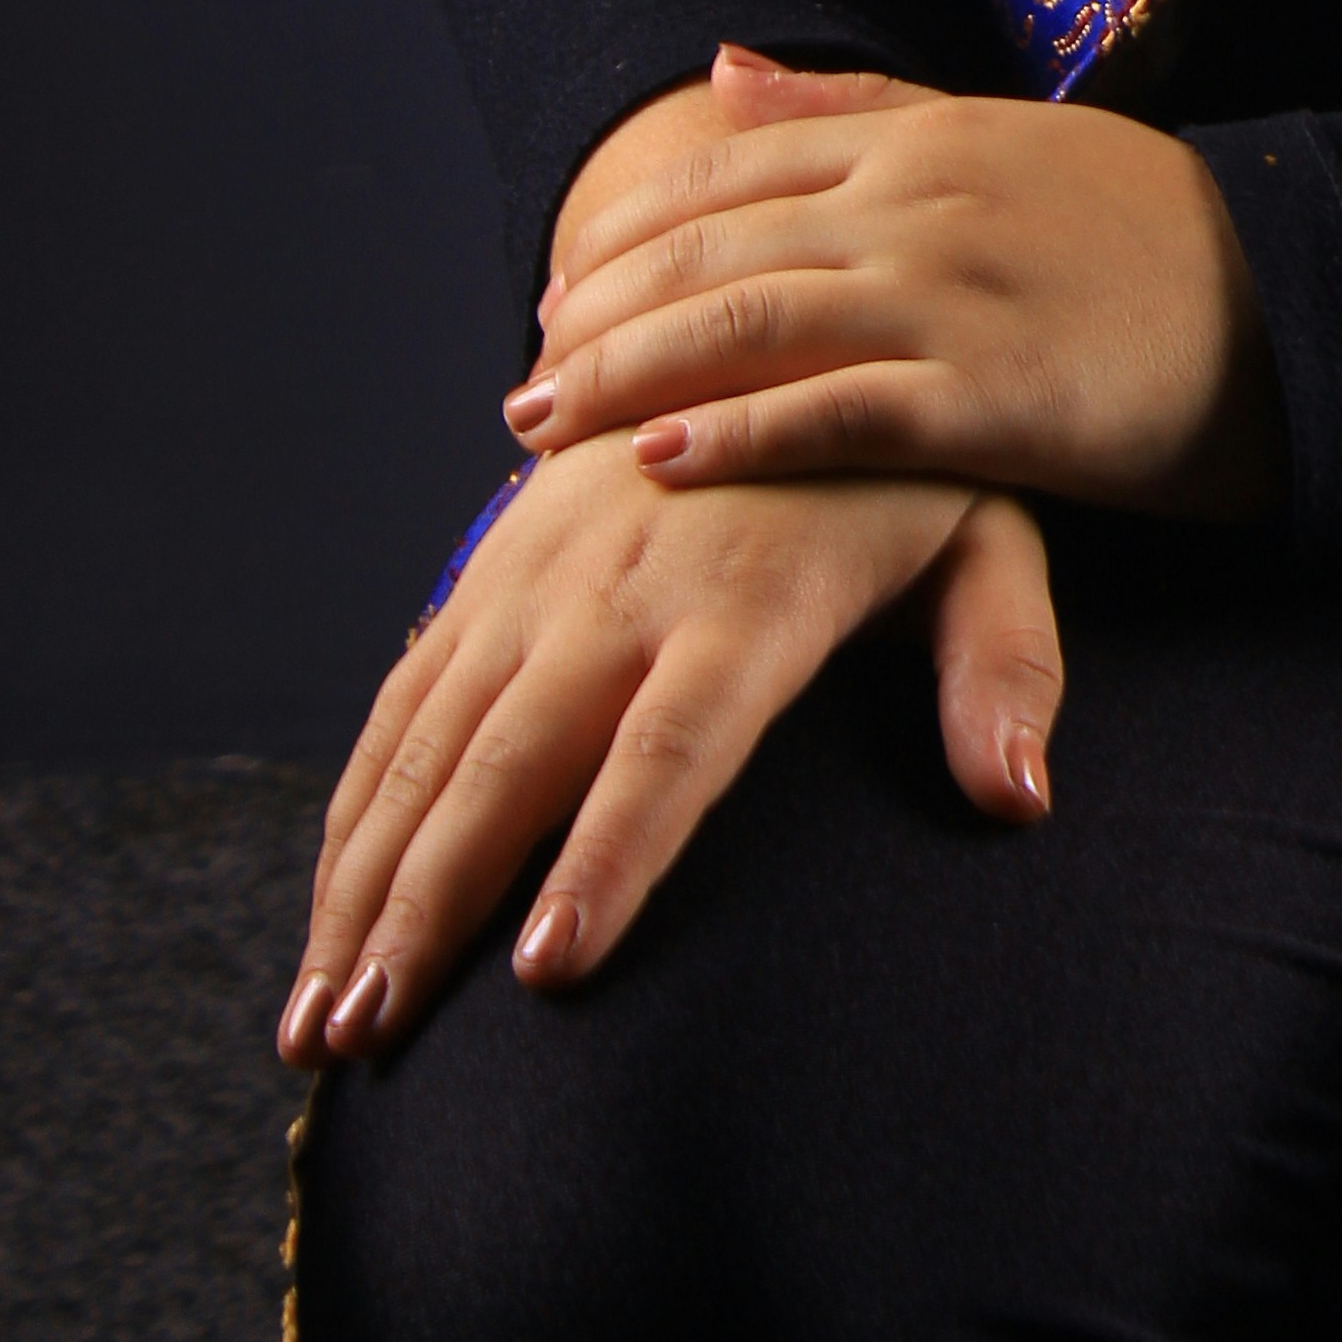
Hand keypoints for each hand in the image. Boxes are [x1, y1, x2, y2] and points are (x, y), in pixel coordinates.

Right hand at [280, 438, 1059, 1063]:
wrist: (775, 303)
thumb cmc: (901, 458)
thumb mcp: (986, 533)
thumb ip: (1005, 662)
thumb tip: (1020, 797)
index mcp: (751, 596)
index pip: (674, 746)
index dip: (612, 854)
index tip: (549, 969)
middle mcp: (623, 587)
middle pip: (514, 762)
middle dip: (432, 906)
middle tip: (369, 1039)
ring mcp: (539, 575)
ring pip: (430, 746)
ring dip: (364, 884)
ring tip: (322, 1023)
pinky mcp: (489, 568)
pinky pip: (405, 701)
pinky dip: (355, 813)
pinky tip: (328, 916)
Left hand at [505, 46, 1282, 522]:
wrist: (1297, 299)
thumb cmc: (1144, 234)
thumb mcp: (1002, 136)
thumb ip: (857, 103)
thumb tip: (721, 67)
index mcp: (927, 136)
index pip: (735, 168)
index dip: (634, 231)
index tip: (561, 290)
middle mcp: (925, 200)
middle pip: (722, 247)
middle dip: (604, 313)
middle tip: (522, 375)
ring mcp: (958, 293)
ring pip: (754, 323)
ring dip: (633, 375)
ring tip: (546, 422)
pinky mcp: (995, 395)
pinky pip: (838, 413)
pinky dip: (739, 436)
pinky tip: (662, 463)